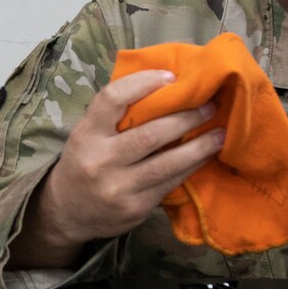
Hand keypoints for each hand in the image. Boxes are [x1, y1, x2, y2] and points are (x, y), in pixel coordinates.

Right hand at [15, 69, 223, 266]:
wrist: (67, 211)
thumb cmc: (85, 161)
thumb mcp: (88, 134)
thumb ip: (115, 115)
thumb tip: (163, 87)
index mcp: (87, 134)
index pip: (112, 99)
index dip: (143, 83)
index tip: (171, 77)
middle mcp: (101, 160)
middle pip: (150, 133)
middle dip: (186, 118)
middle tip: (210, 105)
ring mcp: (119, 187)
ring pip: (167, 163)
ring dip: (199, 146)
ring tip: (220, 133)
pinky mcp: (135, 208)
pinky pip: (170, 183)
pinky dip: (191, 167)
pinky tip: (205, 156)